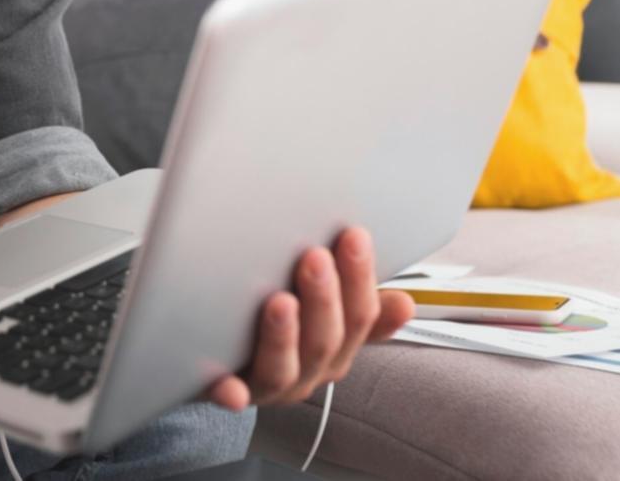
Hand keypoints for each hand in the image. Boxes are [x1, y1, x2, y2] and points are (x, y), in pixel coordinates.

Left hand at [206, 226, 415, 410]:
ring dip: (284, 336)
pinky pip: (230, 397)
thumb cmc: (286, 332)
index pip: (361, 318)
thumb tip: (405, 303)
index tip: (355, 236)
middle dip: (323, 299)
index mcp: (337, 350)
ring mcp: (270, 386)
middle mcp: (309, 372)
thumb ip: (360, 307)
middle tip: (315, 257)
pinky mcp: (228, 393)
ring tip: (281, 301)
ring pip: (282, 369)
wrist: (230, 369)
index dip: (360, 279)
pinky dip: (231, 393)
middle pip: (324, 341)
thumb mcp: (329, 317)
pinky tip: (230, 389)